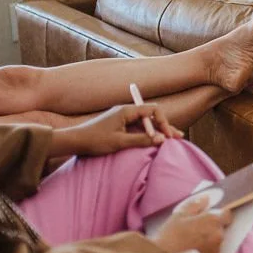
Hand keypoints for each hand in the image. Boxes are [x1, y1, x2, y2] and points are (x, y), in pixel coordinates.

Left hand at [52, 104, 182, 157]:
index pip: (153, 110)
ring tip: (171, 139)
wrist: (74, 142)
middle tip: (178, 137)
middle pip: (152, 116)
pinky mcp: (119, 125)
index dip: (163, 122)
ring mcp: (122, 118)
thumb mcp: (120, 142)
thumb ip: (142, 140)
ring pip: (146, 122)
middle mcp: (126, 111)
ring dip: (158, 131)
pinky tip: (154, 140)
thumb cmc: (95, 140)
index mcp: (127, 111)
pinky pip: (138, 127)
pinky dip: (148, 134)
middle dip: (165, 126)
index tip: (165, 137)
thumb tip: (162, 139)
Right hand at [151, 194, 231, 252]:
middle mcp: (218, 235)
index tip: (211, 215)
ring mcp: (216, 249)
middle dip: (213, 226)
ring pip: (217, 240)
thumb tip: (206, 199)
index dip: (220, 214)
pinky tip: (193, 249)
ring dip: (210, 238)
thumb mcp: (179, 215)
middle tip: (197, 228)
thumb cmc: (169, 235)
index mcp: (213, 221)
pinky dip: (207, 249)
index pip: (227, 214)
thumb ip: (195, 205)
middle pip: (221, 227)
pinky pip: (213, 251)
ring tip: (193, 240)